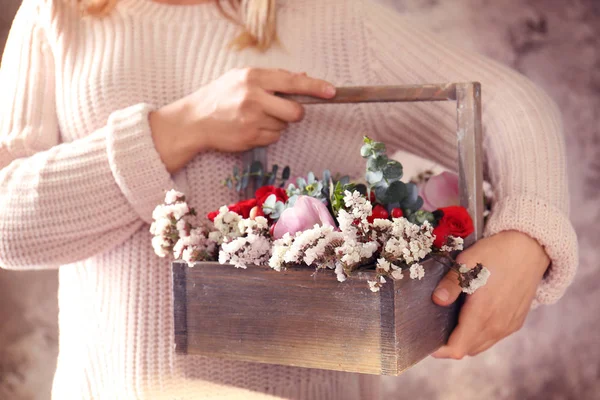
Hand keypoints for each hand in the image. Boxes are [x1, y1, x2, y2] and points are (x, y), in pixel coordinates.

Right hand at [149, 68, 335, 172]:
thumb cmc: (220, 96)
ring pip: (283, 126)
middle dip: (294, 114)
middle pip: (295, 111)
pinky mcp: (250, 137)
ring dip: (276, 124)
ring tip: (255, 118)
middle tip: (283, 111)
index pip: (292, 82)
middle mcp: (254, 97)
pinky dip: (267, 135)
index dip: (315, 87)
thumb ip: (272, 79)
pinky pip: (273, 138)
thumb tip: (304, 79)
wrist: (195, 120)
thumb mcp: (242, 78)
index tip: (332, 92)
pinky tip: (250, 128)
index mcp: (253, 77)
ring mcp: (252, 119)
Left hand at [431, 230, 549, 358]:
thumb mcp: (467, 262)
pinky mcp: (516, 321)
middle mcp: (497, 324)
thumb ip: (451, 284)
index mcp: (482, 312)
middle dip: (450, 344)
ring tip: (452, 324)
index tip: (429, 341)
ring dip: (466, 341)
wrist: (529, 248)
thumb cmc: (496, 253)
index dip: (441, 350)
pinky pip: (494, 338)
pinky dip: (480, 335)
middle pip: (468, 349)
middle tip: (437, 329)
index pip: (458, 348)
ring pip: (482, 345)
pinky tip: (473, 318)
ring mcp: (509, 325)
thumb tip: (437, 300)